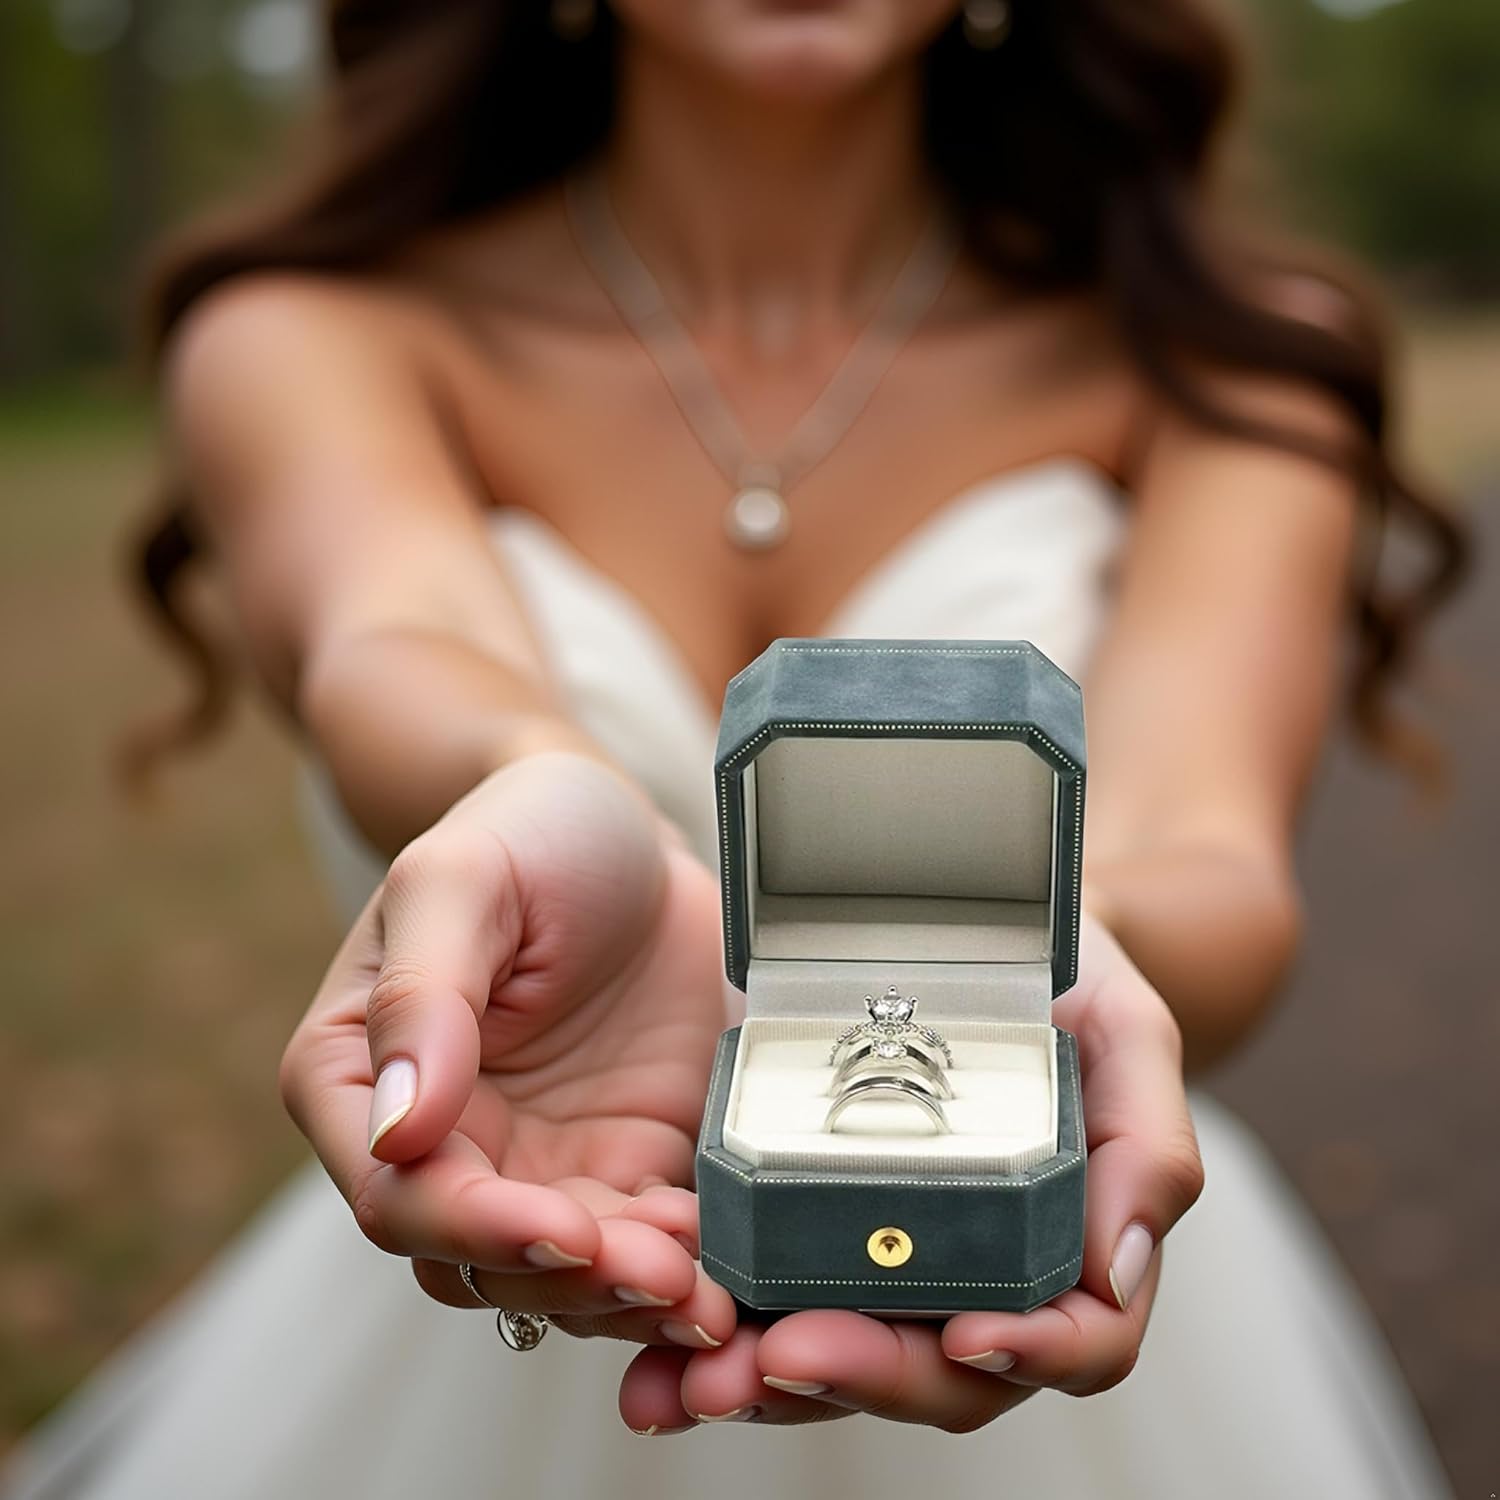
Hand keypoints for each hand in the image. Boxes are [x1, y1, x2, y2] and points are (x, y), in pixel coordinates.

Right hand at [279, 750, 741, 1352]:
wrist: (624, 831)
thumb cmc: (525, 832)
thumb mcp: (460, 880)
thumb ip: (423, 996)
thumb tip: (400, 1129)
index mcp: (361, 1081)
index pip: (397, 1194)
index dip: (476, 1227)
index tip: (561, 1226)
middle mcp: (442, 1142)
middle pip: (482, 1259)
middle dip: (572, 1280)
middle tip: (658, 1274)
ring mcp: (536, 1161)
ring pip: (565, 1275)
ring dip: (631, 1296)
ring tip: (706, 1292)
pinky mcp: (625, 1161)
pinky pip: (647, 1241)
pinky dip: (687, 1268)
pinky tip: (734, 1267)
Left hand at [614, 908, 1203, 1433]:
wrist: (961, 921)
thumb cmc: (1058, 976)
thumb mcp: (1123, 1027)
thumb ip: (1145, 1140)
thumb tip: (1121, 1270)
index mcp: (1062, 1242)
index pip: (1073, 1339)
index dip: (1034, 1354)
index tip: (976, 1334)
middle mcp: (969, 1270)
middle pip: (933, 1371)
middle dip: (864, 1374)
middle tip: (789, 1355)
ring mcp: (875, 1255)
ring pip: (831, 1356)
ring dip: (765, 1384)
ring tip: (697, 1378)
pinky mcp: (790, 1218)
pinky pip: (755, 1295)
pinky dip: (703, 1336)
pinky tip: (650, 1347)